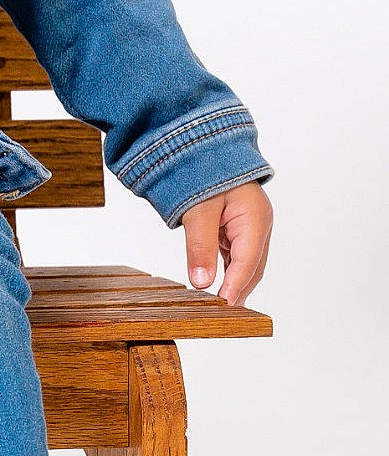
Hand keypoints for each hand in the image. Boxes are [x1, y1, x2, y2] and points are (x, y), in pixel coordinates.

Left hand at [181, 180, 271, 306]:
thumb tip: (201, 282)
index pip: (247, 262)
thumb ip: (199, 246)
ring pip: (244, 262)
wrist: (203, 142)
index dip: (236, 286)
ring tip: (219, 305)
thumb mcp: (198, 208)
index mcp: (255, 218)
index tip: (224, 306)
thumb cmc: (204, 168)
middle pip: (251, 266)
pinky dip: (227, 269)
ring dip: (233, 281)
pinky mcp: (237, 225)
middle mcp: (258, 225)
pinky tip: (217, 283)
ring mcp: (249, 225)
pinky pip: (235, 253)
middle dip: (239, 289)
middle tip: (222, 314)